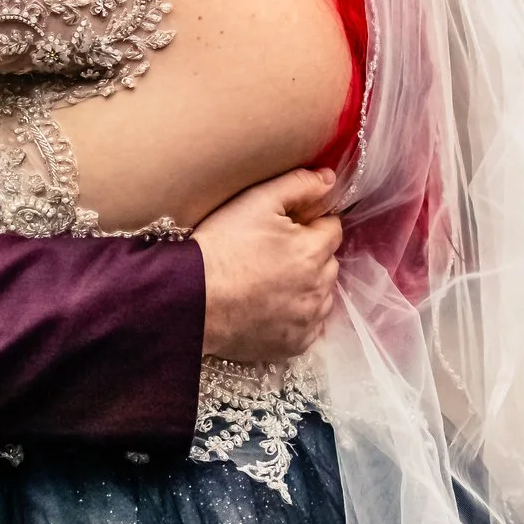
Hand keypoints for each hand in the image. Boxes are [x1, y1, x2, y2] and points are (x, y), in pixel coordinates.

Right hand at [194, 169, 342, 363]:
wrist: (191, 301)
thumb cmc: (221, 246)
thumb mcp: (256, 201)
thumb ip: (298, 184)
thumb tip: (330, 178)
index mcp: (314, 250)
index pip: (332, 229)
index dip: (310, 224)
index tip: (286, 228)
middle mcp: (319, 288)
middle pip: (329, 262)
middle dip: (311, 254)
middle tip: (274, 253)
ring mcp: (308, 320)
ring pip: (322, 295)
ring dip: (308, 286)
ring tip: (272, 281)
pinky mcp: (294, 344)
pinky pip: (310, 326)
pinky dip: (298, 316)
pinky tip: (272, 307)